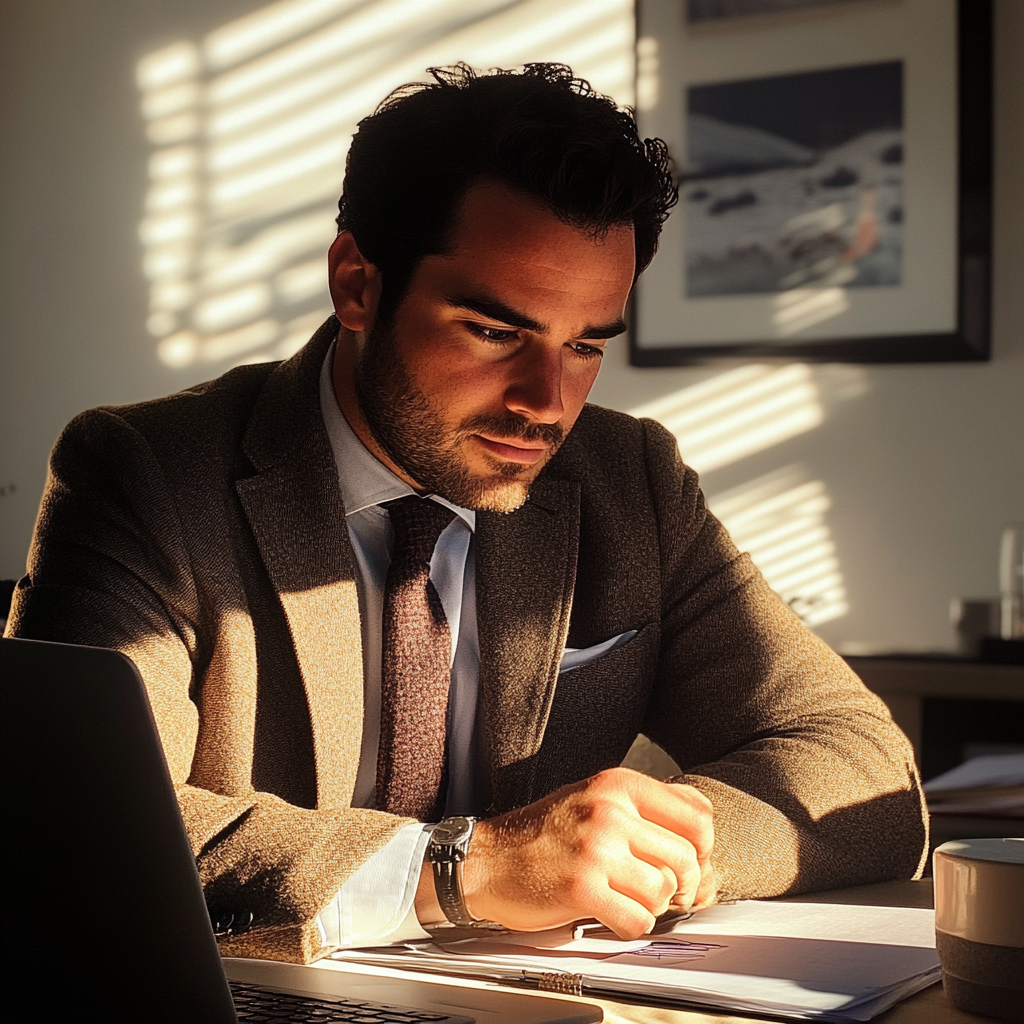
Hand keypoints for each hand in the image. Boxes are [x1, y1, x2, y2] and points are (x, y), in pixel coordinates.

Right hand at [458, 767, 714, 938]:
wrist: (487, 859)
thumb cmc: (543, 834)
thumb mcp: (594, 799)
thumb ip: (643, 810)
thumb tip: (700, 840)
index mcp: (617, 785)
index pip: (696, 814)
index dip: (702, 846)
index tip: (690, 860)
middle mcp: (609, 811)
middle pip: (688, 856)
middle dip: (685, 884)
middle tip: (669, 892)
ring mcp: (595, 849)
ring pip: (665, 890)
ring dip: (653, 904)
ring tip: (629, 898)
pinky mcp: (581, 888)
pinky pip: (638, 919)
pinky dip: (632, 925)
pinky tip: (612, 914)